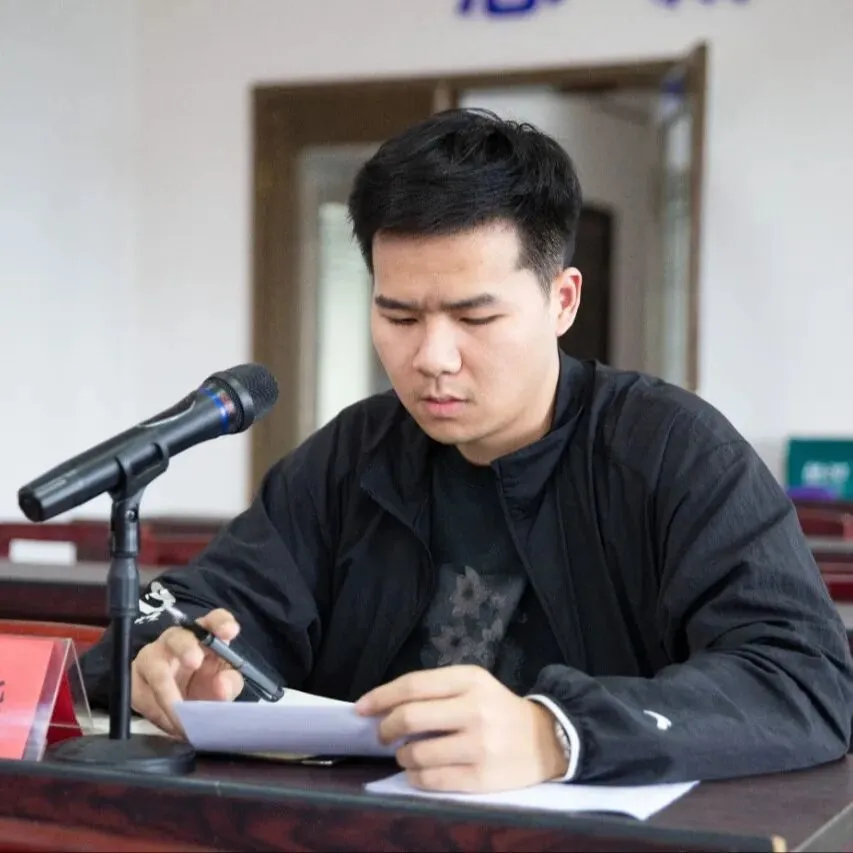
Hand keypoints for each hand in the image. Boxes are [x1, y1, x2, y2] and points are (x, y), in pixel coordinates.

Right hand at [131, 608, 243, 736]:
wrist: (177, 705)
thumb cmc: (205, 684)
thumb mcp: (223, 684)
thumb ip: (229, 683)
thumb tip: (222, 688)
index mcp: (206, 635)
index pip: (215, 620)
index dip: (221, 623)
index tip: (229, 632)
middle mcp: (178, 640)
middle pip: (178, 636)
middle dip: (186, 647)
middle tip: (195, 661)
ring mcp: (153, 657)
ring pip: (153, 665)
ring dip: (167, 691)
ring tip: (182, 717)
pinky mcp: (134, 679)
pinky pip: (140, 693)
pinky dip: (156, 711)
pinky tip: (170, 724)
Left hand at [355, 665, 567, 792]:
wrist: (544, 740)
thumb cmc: (497, 709)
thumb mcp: (473, 685)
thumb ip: (434, 691)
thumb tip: (383, 707)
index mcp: (470, 680)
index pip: (413, 685)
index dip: (381, 697)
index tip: (360, 708)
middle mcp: (475, 709)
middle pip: (410, 718)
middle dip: (386, 728)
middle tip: (383, 734)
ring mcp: (480, 745)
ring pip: (417, 753)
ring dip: (402, 755)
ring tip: (406, 754)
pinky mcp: (482, 778)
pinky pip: (432, 780)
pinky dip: (415, 776)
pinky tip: (418, 771)